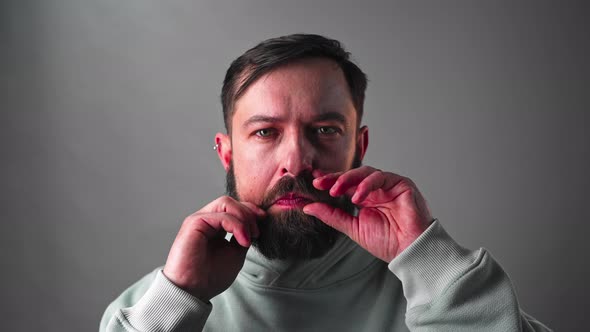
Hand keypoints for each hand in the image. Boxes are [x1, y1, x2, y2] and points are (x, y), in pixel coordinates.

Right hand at [163, 196, 264, 301]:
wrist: (193, 292)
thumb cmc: (210, 277)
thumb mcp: (236, 253)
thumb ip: (243, 237)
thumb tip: (254, 225)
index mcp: (214, 227)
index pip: (233, 208)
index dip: (250, 210)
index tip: (263, 221)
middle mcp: (206, 220)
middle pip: (230, 202)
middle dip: (249, 212)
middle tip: (257, 232)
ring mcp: (199, 220)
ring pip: (226, 203)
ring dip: (244, 217)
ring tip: (250, 236)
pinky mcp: (194, 223)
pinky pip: (221, 216)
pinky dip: (237, 225)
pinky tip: (243, 240)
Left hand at [303, 166, 433, 261]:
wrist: (410, 251)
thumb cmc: (388, 242)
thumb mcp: (353, 228)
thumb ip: (332, 216)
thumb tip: (308, 207)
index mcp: (366, 199)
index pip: (345, 185)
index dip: (329, 182)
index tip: (313, 183)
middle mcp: (377, 190)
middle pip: (353, 176)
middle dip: (335, 178)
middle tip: (319, 183)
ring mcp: (389, 185)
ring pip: (365, 173)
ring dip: (348, 179)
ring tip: (335, 190)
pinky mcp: (401, 184)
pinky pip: (381, 177)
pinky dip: (367, 185)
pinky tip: (357, 197)